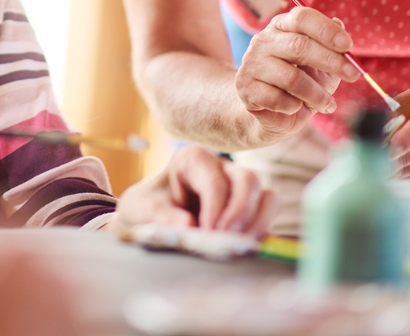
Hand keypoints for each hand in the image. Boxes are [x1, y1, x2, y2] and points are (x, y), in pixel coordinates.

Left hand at [112, 145, 275, 234]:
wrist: (149, 219)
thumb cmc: (146, 207)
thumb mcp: (142, 209)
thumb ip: (162, 216)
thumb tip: (190, 227)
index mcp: (193, 159)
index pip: (214, 180)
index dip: (216, 208)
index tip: (208, 233)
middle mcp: (222, 168)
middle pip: (248, 180)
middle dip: (242, 212)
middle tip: (229, 240)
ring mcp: (239, 188)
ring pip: (266, 196)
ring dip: (258, 223)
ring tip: (241, 247)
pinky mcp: (249, 210)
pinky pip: (267, 216)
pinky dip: (262, 232)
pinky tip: (248, 250)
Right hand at [234, 7, 360, 141]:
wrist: (273, 113)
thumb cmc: (303, 84)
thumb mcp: (322, 65)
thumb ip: (331, 46)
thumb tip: (340, 24)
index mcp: (281, 27)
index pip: (302, 18)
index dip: (326, 30)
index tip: (348, 45)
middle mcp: (263, 41)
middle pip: (299, 46)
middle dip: (331, 61)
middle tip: (353, 75)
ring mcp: (251, 64)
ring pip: (292, 78)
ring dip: (317, 94)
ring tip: (328, 104)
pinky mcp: (246, 88)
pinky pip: (278, 99)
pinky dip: (295, 107)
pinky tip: (297, 108)